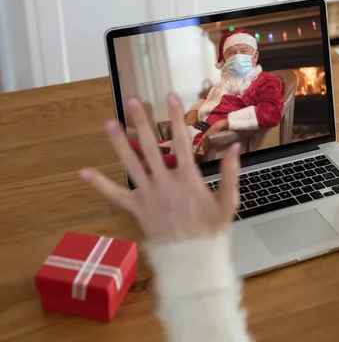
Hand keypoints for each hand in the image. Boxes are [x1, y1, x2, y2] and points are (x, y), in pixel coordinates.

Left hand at [78, 96, 240, 242]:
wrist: (192, 259)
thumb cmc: (211, 231)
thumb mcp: (228, 202)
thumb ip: (231, 173)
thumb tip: (235, 148)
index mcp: (189, 179)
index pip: (182, 142)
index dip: (177, 118)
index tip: (171, 98)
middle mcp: (165, 183)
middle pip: (152, 146)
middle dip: (143, 122)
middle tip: (134, 102)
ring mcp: (149, 195)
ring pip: (132, 164)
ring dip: (120, 143)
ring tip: (110, 123)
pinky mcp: (137, 209)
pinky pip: (115, 196)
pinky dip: (100, 185)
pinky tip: (84, 173)